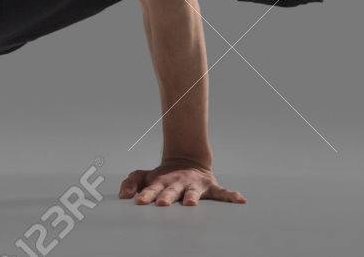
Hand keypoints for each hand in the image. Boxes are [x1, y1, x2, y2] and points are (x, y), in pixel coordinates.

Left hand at [118, 160, 245, 206]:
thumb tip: (123, 196)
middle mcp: (177, 183)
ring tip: (191, 203)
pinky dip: (232, 196)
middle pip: (171, 191)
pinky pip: (223, 193)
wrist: (187, 160)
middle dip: (166, 197)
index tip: (139, 201)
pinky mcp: (210, 187)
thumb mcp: (145, 175)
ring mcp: (194, 185)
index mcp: (161, 182)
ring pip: (193, 192)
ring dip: (192, 197)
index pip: (151, 189)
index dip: (145, 195)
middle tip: (162, 203)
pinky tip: (241, 200)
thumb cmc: (162, 175)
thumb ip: (131, 182)